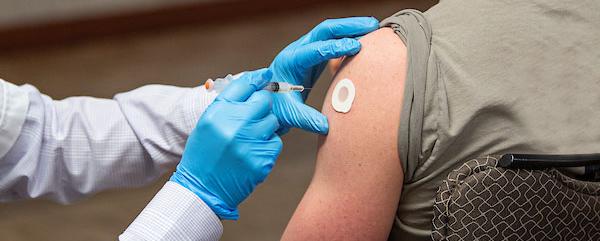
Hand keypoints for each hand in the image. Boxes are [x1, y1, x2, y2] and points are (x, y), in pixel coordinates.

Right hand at [171, 69, 281, 219]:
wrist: (202, 189)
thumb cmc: (205, 154)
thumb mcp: (208, 124)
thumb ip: (228, 105)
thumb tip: (253, 84)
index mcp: (218, 113)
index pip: (244, 85)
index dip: (257, 78)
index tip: (265, 75)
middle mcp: (235, 124)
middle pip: (264, 101)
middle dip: (263, 105)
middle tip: (255, 116)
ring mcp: (250, 142)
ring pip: (273, 121)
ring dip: (266, 127)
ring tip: (249, 139)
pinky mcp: (262, 159)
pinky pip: (276, 143)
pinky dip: (268, 146)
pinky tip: (252, 153)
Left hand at [269, 17, 378, 134]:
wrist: (265, 102)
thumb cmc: (274, 106)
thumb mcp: (289, 114)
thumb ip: (306, 119)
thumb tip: (326, 126)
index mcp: (291, 61)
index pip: (316, 49)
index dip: (337, 47)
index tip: (356, 46)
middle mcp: (298, 50)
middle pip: (325, 30)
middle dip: (349, 26)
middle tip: (371, 25)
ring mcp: (306, 50)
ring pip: (330, 33)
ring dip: (351, 28)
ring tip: (373, 27)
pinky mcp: (313, 57)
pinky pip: (332, 43)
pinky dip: (348, 39)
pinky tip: (364, 42)